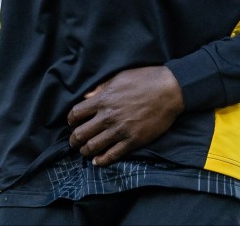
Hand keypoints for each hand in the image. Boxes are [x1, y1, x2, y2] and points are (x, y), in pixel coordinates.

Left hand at [67, 65, 184, 165]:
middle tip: (73, 141)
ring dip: (85, 151)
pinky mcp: (133, 141)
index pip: (76, 114)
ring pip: (93, 147)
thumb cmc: (144, 79)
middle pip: (81, 133)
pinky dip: (102, 160)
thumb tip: (86, 96)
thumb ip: (100, 88)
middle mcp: (108, 117)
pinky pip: (112, 155)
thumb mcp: (118, 78)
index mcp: (103, 99)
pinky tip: (97, 161)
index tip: (71, 123)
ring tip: (84, 151)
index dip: (70, 120)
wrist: (168, 90)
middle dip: (74, 139)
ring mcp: (120, 130)